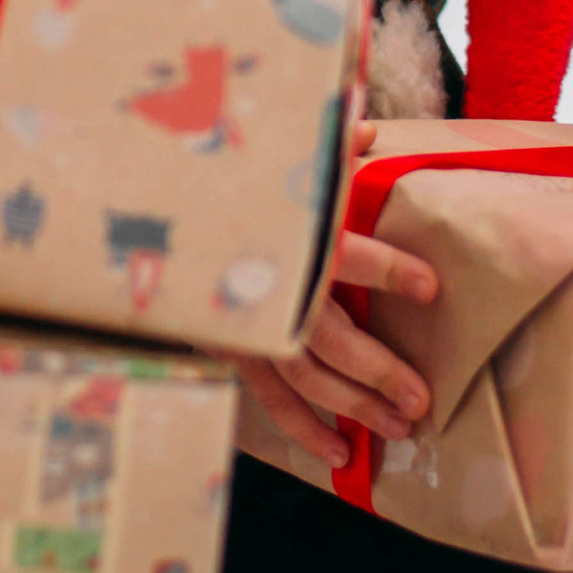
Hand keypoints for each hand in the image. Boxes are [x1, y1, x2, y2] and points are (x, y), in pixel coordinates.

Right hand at [235, 123, 438, 472]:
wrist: (141, 215)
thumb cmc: (221, 185)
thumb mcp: (272, 158)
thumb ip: (324, 146)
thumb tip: (363, 119)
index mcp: (288, 239)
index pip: (344, 256)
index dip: (390, 272)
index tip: (431, 288)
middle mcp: (267, 290)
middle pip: (330, 338)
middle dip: (380, 370)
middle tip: (422, 398)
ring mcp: (247, 329)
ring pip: (306, 379)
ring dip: (354, 407)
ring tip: (400, 428)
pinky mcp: (233, 352)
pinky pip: (272, 400)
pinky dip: (305, 429)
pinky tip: (340, 454)